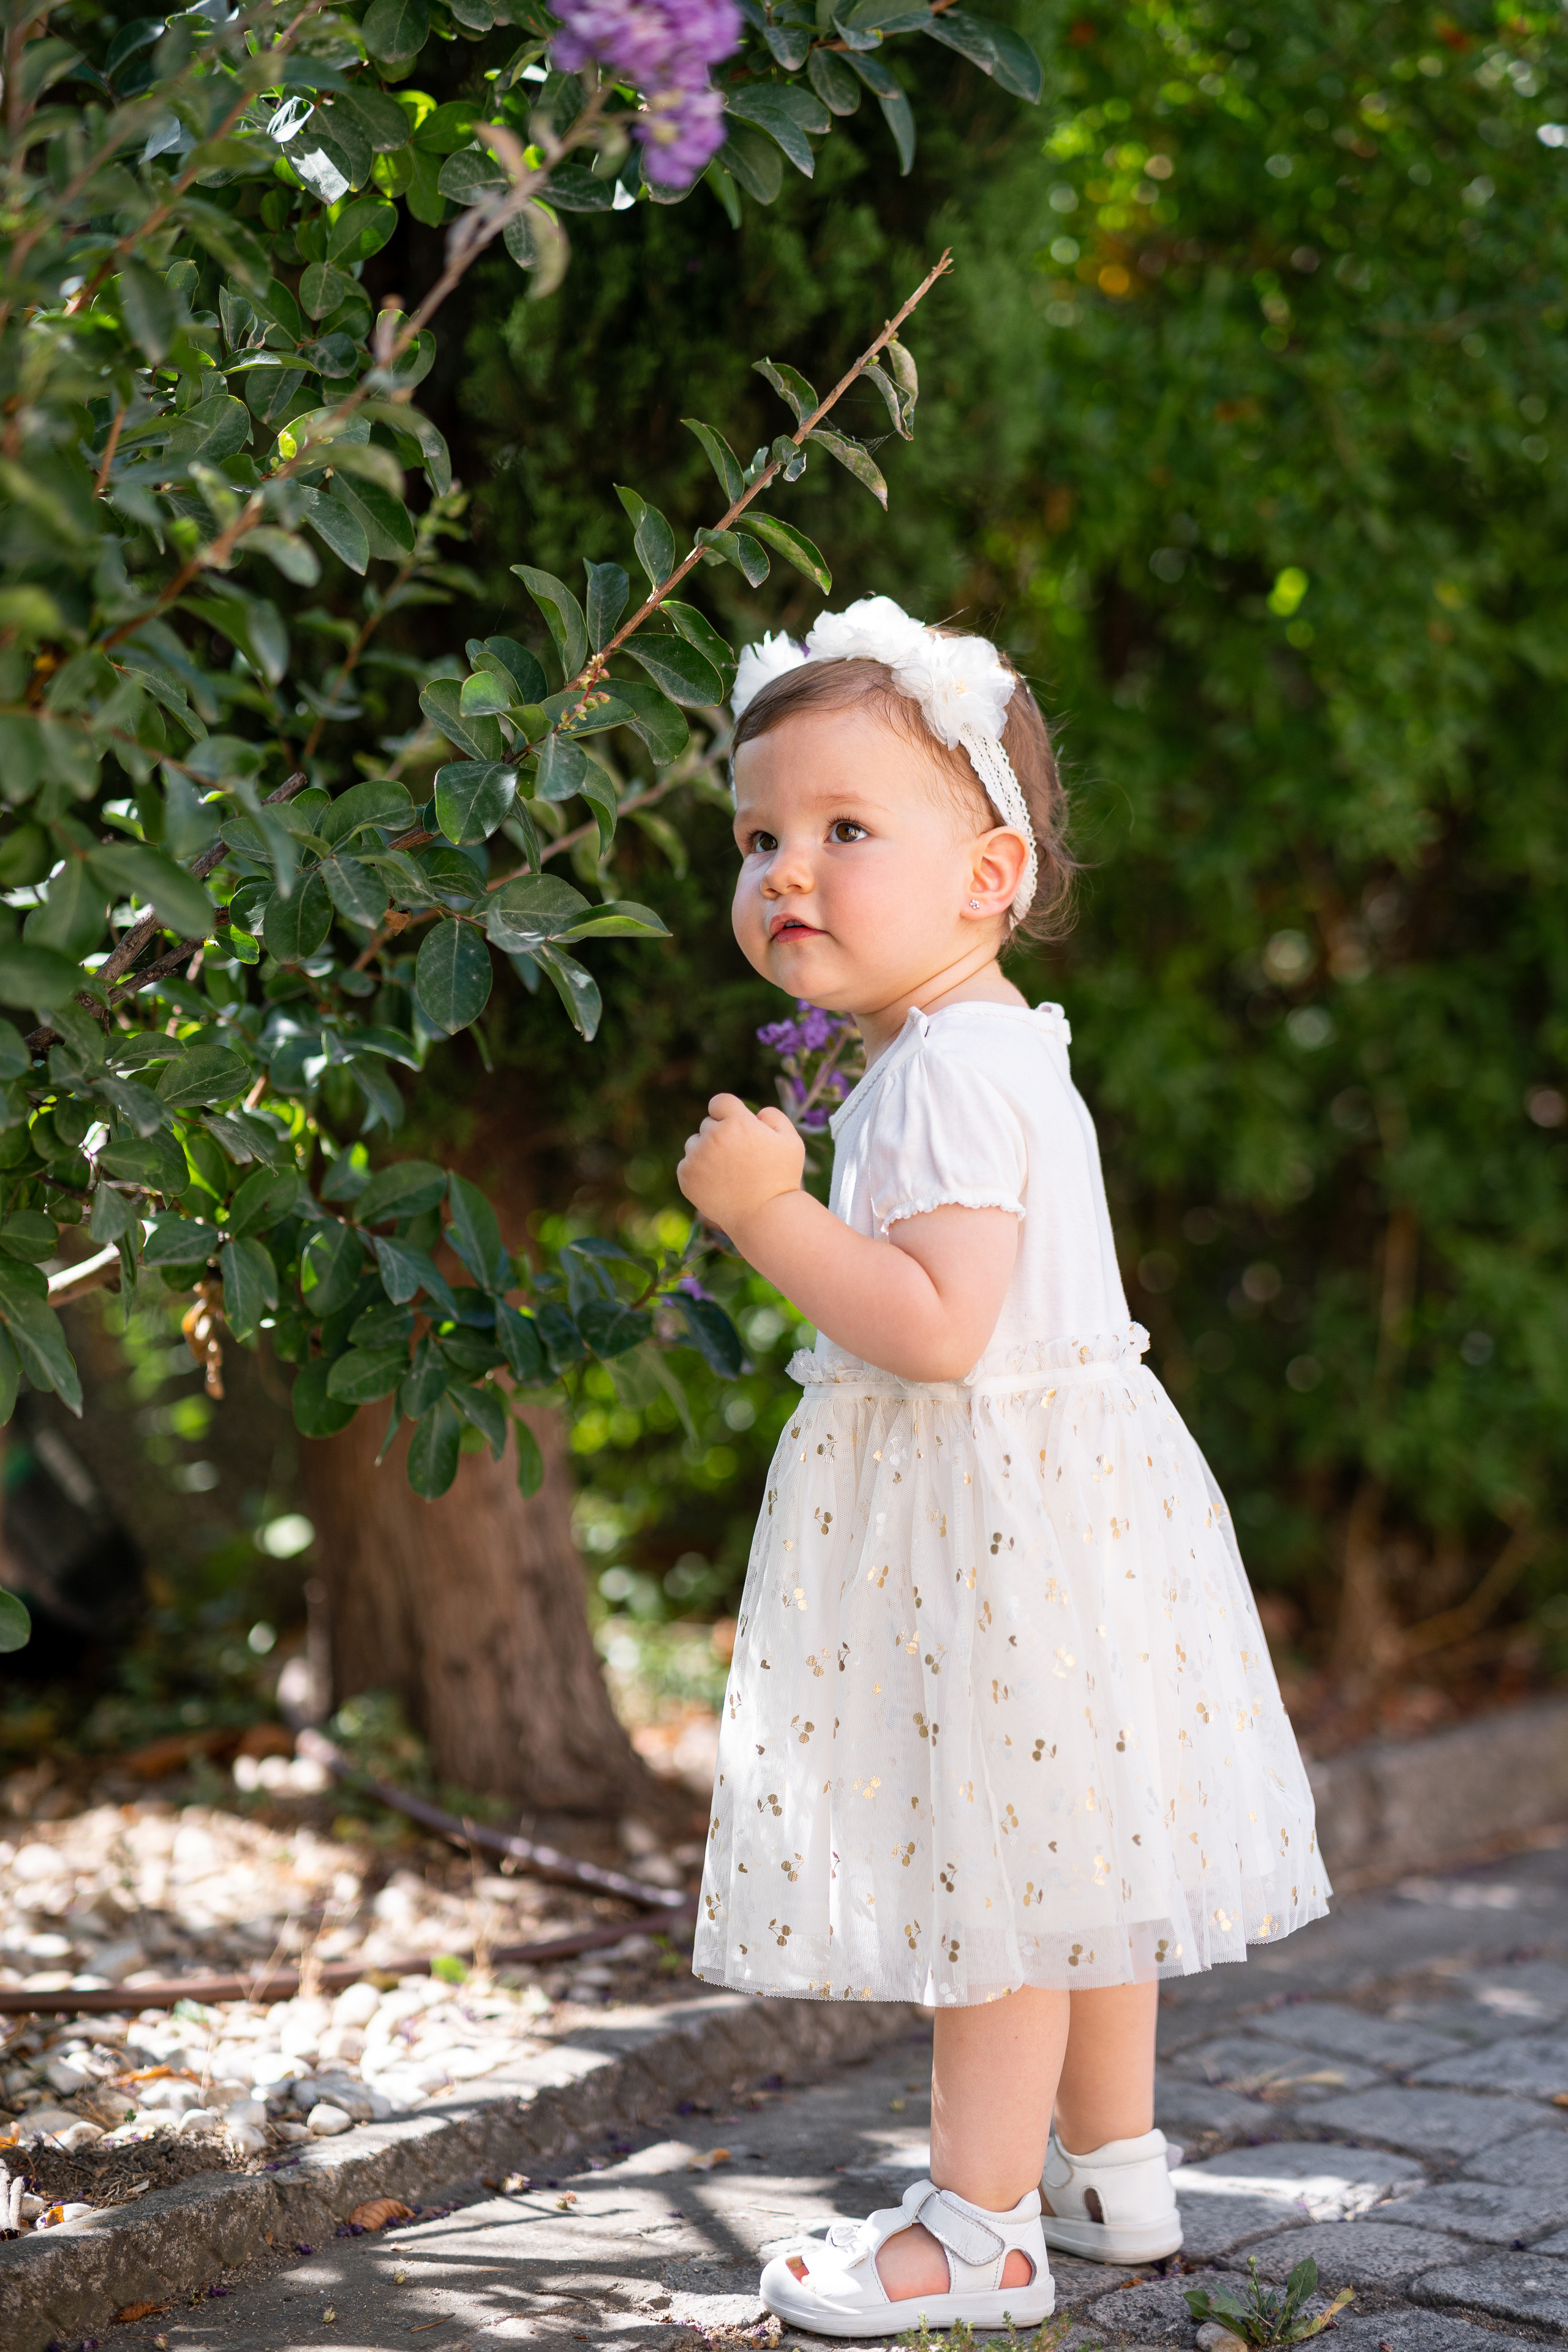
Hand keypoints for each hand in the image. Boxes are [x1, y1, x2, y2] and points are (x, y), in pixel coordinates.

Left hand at [677, 1094, 804, 1233]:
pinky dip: (698, 1172)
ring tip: (728, 1173)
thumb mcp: (792, 1142)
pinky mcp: (686, 1176)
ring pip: (695, 1143)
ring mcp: (696, 1157)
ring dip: (706, 1152)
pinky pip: (687, 1164)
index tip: (734, 1126)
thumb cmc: (781, 1179)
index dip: (727, 1112)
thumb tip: (756, 1113)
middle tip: (739, 1159)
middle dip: (721, 1135)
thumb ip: (774, 1117)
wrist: (763, 1216)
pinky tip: (718, 1184)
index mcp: (738, 1122)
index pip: (720, 1102)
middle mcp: (713, 1136)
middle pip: (708, 1124)